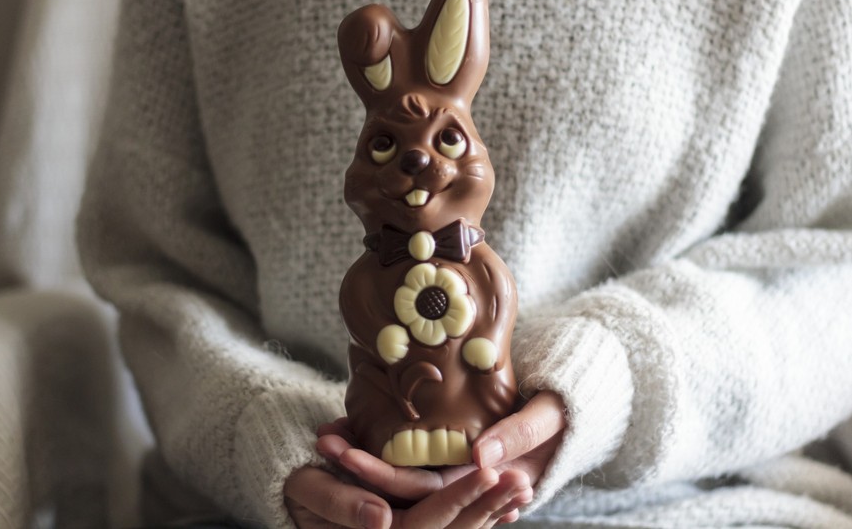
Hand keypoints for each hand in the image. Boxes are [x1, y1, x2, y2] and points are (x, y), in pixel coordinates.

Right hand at [284, 464, 525, 527]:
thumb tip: (380, 519)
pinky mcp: (416, 525)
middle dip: (489, 505)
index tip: (488, 473)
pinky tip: (510, 504)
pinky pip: (456, 526)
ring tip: (525, 488)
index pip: (427, 524)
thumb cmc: (298, 489)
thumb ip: (341, 503)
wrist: (295, 497)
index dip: (459, 500)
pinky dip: (484, 515)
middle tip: (523, 479)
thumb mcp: (310, 490)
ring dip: (494, 511)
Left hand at [315, 391, 564, 522]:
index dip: (379, 471)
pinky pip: (411, 463)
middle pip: (401, 489)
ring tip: (327, 436)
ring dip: (364, 460)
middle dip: (358, 467)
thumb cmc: (565, 408)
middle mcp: (464, 490)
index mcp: (485, 485)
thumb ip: (520, 434)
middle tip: (322, 440)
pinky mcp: (451, 463)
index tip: (341, 450)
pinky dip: (381, 449)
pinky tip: (352, 432)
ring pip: (401, 479)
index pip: (421, 490)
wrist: (572, 403)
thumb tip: (481, 457)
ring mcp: (456, 478)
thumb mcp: (549, 417)